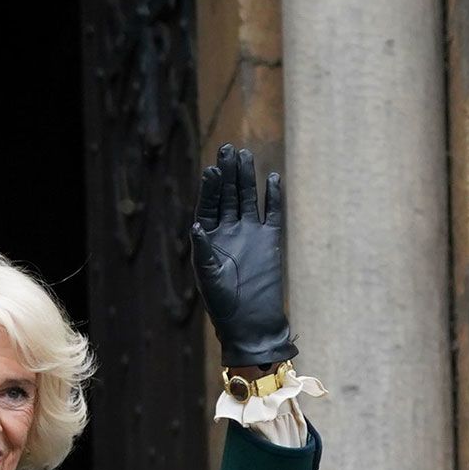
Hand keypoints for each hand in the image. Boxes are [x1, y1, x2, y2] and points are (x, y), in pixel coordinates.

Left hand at [190, 143, 297, 369]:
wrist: (250, 320)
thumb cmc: (223, 302)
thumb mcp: (209, 276)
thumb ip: (204, 250)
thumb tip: (196, 227)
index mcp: (208, 237)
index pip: (208, 205)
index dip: (210, 187)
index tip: (211, 169)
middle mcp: (228, 231)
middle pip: (228, 195)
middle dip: (227, 173)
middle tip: (228, 149)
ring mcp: (250, 233)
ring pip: (248, 198)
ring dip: (247, 178)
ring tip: (245, 156)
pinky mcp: (270, 239)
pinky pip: (272, 212)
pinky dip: (272, 196)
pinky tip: (271, 178)